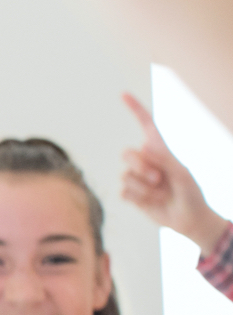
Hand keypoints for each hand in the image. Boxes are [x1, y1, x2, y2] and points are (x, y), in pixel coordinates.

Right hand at [120, 92, 228, 251]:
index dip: (135, 109)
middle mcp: (146, 160)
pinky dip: (139, 198)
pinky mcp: (131, 193)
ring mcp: (137, 177)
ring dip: (144, 187)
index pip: (146, 124)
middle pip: (127, 153)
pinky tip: (153, 202)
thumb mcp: (183, 174)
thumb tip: (144, 149)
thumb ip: (164, 160)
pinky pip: (123, 191)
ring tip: (160, 193)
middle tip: (158, 178)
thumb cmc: (190, 193)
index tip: (123, 94)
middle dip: (140, 166)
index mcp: (160, 149)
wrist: (188, 220)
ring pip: (125, 175)